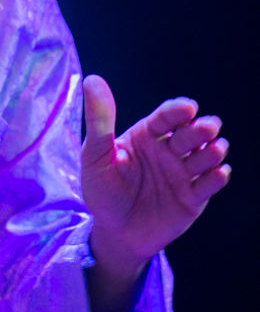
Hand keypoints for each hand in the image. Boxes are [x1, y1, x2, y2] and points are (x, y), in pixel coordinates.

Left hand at [82, 73, 229, 275]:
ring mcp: (183, 173)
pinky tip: (218, 173)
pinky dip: (217, 178)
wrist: (112, 231)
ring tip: (215, 149)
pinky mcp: (193, 198)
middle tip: (207, 127)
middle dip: (201, 129)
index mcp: (147, 135)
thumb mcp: (95, 154)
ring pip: (206, 156)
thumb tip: (93, 80)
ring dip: (214, 151)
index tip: (187, 108)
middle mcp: (169, 150)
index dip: (178, 110)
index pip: (167, 116)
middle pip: (191, 134)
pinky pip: (209, 185)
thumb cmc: (102, 189)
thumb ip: (99, 121)